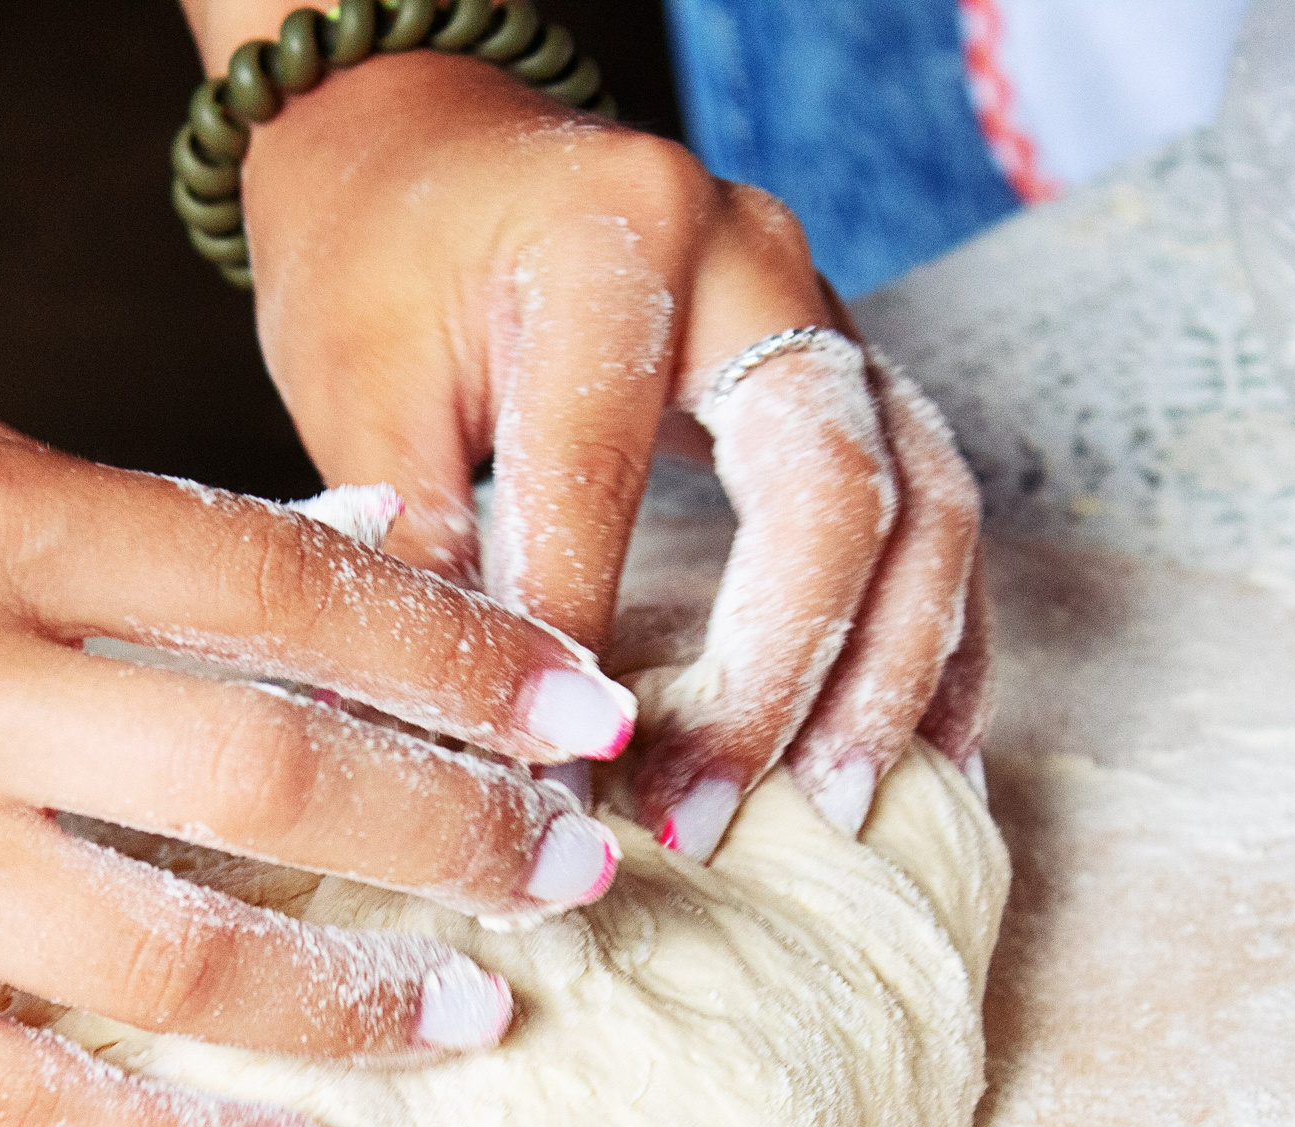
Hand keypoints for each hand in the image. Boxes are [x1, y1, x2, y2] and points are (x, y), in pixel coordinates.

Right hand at [0, 402, 637, 1126]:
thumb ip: (117, 526)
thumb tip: (351, 552)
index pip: (284, 586)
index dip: (462, 655)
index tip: (582, 706)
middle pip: (276, 777)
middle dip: (467, 830)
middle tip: (585, 871)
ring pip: (184, 956)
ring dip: (367, 997)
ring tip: (485, 1013)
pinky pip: (36, 1102)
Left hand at [231, 48, 989, 855]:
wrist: (428, 143)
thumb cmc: (379, 253)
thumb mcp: (356, 379)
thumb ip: (410, 542)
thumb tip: (437, 733)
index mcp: (612, 237)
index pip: (604, 476)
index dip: (573, 643)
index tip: (545, 779)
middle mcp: (753, 259)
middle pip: (830, 487)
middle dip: (780, 676)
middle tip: (707, 817)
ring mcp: (822, 309)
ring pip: (926, 501)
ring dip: (891, 673)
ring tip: (838, 810)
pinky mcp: (846, 367)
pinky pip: (936, 506)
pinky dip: (938, 636)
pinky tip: (924, 749)